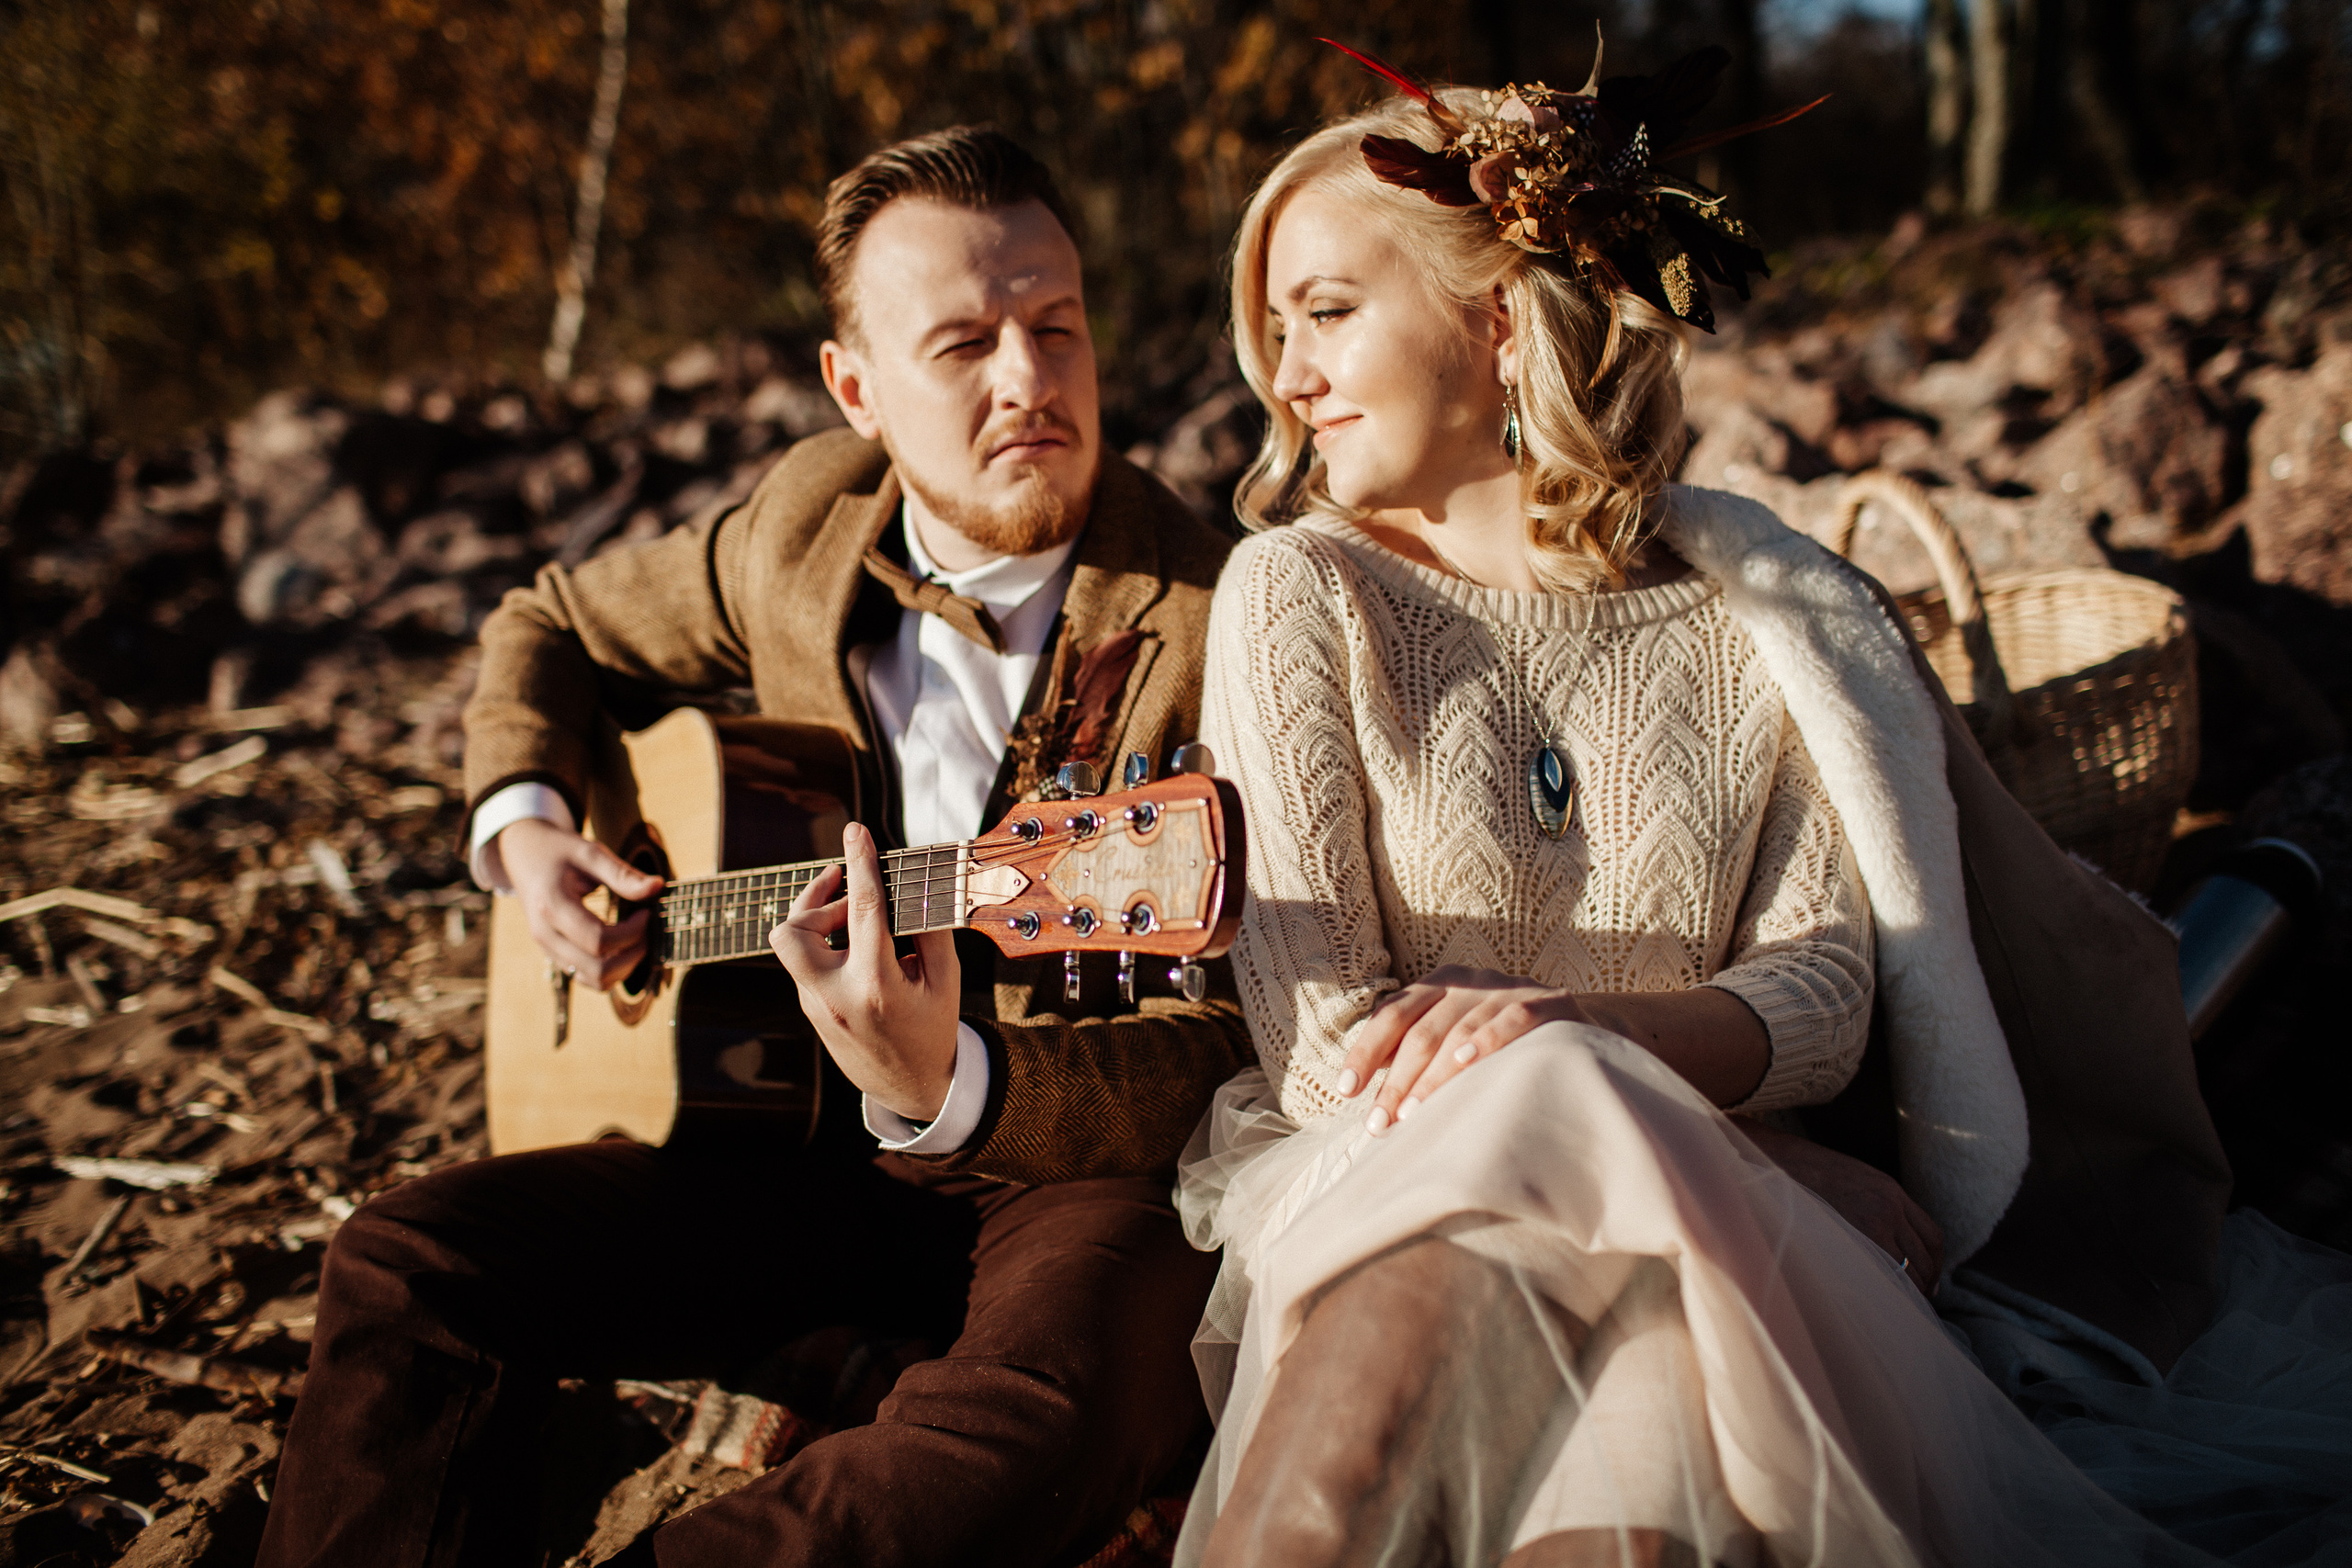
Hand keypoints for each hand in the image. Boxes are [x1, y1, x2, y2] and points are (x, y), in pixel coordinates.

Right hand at [497, 817, 663, 989]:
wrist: (524, 854)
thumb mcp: (590, 853)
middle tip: (645, 929)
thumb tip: (658, 887)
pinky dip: (611, 969)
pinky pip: (586, 977)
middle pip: (597, 969)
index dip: (632, 932)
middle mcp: (545, 935)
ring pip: (593, 981)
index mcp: (552, 907)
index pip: (599, 940)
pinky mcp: (554, 955)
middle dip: (632, 954)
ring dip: (624, 967)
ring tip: (636, 938)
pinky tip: (622, 945)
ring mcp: (547, 948)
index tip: (646, 912)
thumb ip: (622, 874)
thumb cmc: (558, 851)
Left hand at [769, 822, 960, 1124]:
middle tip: (846, 892)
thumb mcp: (944, 979)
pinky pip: (806, 963)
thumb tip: (914, 884)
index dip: (859, 864)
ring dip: (818, 922)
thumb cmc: (933, 1029)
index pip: (862, 910)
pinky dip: (826, 944)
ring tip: (853, 916)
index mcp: (875, 985)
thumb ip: (928, 928)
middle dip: (813, 902)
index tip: (855, 832)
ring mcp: (816, 1006)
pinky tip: (856, 945)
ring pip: (792, 946)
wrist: (913, 1088)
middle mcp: (835, 996)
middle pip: (792, 931)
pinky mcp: (811, 1011)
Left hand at [1341, 965, 1589, 1134]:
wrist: (1576, 1023)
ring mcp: (1507, 989)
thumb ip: (1413, 1050)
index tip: (1346, 1091)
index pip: (1391, 1015)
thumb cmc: (1498, 1038)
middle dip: (1396, 1081)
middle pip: (1421, 1031)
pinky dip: (1487, 1040)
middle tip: (1379, 1124)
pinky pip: (1513, 1018)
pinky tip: (1466, 1065)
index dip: (1365, 1052)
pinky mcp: (1548, 1002)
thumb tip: (1362, 1092)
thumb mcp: (1452, 1035)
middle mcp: (1468, 981)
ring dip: (1434, 1076)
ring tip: (1414, 1114)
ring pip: (1460, 1030)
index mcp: (1438, 984)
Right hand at [1732, 1116, 1944, 1293]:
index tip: (1930, 1281)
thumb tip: (1888, 1242)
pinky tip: (1883, 1298)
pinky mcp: (1854, 1237)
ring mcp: (1874, 1222)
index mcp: (1890, 1190)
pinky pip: (1886, 1272)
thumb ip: (1875, 1203)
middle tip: (1918, 1300)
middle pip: (1924, 1257)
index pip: (1932, 1235)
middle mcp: (1889, 1207)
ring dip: (1909, 1289)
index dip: (1935, 1263)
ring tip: (1900, 1304)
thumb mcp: (1851, 1178)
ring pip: (1909, 1269)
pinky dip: (1891, 1289)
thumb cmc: (1804, 1173)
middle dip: (1925, 1282)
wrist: (1774, 1162)